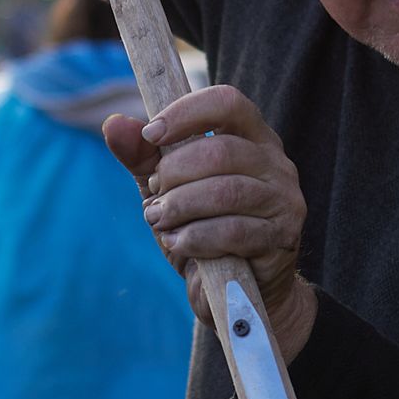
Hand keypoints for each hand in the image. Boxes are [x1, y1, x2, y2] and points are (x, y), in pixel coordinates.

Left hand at [104, 85, 318, 361]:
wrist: (237, 296)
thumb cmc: (203, 232)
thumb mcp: (168, 191)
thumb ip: (143, 158)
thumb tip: (114, 124)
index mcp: (253, 139)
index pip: (227, 103)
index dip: (186, 113)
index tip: (150, 134)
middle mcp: (277, 165)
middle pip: (221, 151)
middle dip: (174, 174)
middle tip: (155, 198)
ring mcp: (284, 202)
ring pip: (226, 192)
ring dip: (181, 207)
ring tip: (160, 221)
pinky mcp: (281, 240)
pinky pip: (233, 232)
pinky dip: (195, 238)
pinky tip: (179, 244)